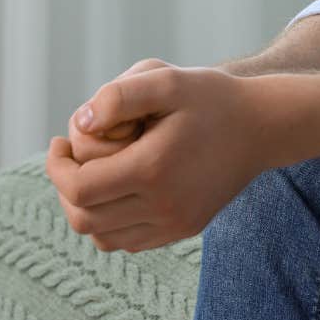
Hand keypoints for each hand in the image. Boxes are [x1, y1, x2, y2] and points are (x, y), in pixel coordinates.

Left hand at [45, 65, 269, 252]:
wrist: (262, 126)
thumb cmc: (209, 97)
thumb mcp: (165, 79)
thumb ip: (117, 95)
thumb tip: (79, 124)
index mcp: (153, 169)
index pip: (79, 189)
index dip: (57, 167)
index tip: (60, 142)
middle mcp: (163, 206)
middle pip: (84, 218)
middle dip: (65, 186)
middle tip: (70, 156)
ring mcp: (174, 224)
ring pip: (102, 237)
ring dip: (85, 206)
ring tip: (91, 171)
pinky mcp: (182, 229)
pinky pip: (128, 241)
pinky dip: (109, 221)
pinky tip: (116, 186)